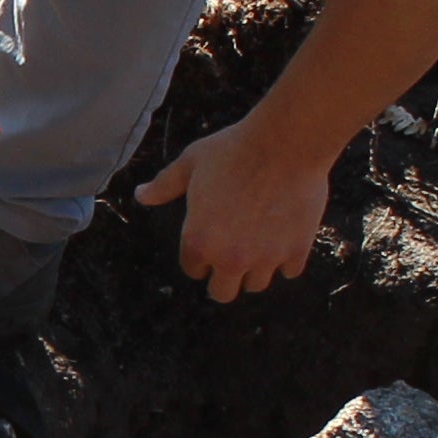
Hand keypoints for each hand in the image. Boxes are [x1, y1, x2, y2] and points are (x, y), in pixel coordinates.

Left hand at [131, 115, 333, 303]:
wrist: (285, 144)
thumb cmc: (233, 150)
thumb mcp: (190, 163)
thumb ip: (164, 185)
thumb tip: (141, 195)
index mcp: (199, 242)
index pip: (193, 269)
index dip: (199, 255)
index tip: (209, 239)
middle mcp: (231, 259)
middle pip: (222, 293)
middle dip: (223, 276)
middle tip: (232, 256)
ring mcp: (266, 259)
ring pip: (256, 284)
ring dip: (254, 270)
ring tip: (258, 245)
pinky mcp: (296, 252)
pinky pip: (289, 271)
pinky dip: (287, 259)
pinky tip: (283, 239)